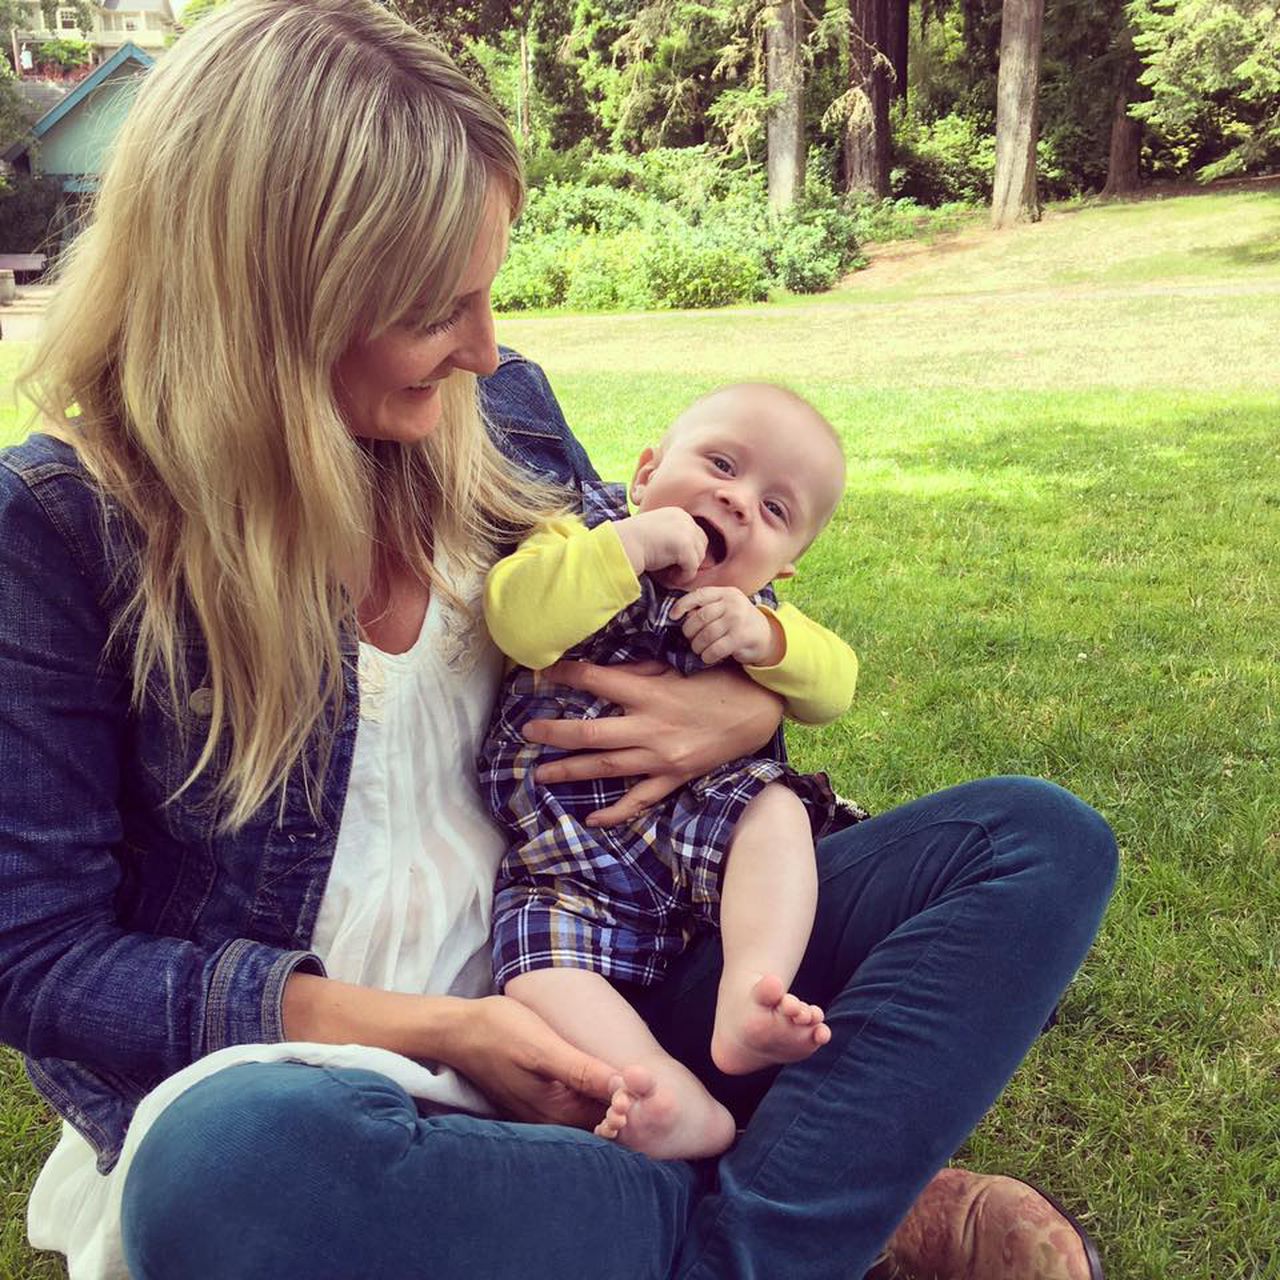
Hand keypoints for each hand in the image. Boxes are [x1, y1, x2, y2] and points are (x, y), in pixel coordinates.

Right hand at [281, 975, 613, 1128]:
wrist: (458, 1030)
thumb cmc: (500, 1032)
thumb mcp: (543, 1047)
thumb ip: (582, 1070)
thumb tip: (623, 1087)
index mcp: (556, 1112)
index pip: (608, 1120)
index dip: (631, 1103)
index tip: (643, 1080)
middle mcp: (550, 1121)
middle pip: (599, 1120)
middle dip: (624, 1104)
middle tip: (641, 1077)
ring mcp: (540, 1113)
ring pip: (586, 1113)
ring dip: (608, 1098)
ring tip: (626, 1074)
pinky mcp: (534, 1101)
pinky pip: (571, 1105)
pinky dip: (589, 1094)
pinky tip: (598, 1074)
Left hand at [523, 660, 783, 824]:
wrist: (756, 714)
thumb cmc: (716, 684)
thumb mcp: (676, 669)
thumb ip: (639, 672)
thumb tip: (603, 676)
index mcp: (651, 694)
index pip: (598, 682)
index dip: (567, 676)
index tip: (543, 674)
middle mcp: (651, 729)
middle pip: (592, 734)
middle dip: (555, 733)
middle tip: (528, 731)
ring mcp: (661, 759)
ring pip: (607, 767)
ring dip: (571, 770)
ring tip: (540, 773)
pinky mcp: (674, 778)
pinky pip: (640, 800)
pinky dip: (616, 812)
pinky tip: (591, 818)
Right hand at [614, 508, 706, 585]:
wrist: (621, 545)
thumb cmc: (633, 543)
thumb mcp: (656, 532)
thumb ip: (671, 537)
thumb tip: (687, 556)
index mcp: (678, 514)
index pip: (695, 534)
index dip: (687, 552)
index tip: (671, 562)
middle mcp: (685, 519)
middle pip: (702, 544)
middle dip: (690, 560)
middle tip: (672, 570)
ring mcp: (686, 531)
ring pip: (699, 557)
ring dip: (686, 569)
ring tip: (668, 574)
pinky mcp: (685, 546)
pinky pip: (692, 568)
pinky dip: (682, 577)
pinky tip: (668, 578)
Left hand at [670, 587, 783, 666]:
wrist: (766, 635)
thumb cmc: (739, 622)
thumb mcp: (727, 607)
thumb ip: (708, 607)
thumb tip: (683, 616)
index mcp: (726, 593)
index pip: (699, 595)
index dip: (682, 605)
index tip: (672, 616)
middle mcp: (732, 603)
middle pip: (700, 617)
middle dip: (689, 631)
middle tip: (690, 638)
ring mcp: (737, 620)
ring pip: (706, 634)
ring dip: (697, 646)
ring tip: (698, 649)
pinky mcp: (740, 637)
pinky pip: (715, 648)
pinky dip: (707, 655)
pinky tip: (708, 657)